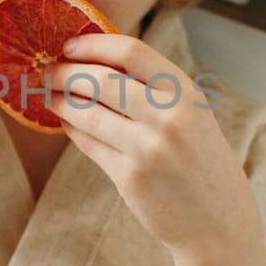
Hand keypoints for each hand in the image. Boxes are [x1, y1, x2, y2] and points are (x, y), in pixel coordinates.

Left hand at [48, 32, 260, 261]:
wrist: (220, 221)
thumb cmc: (200, 162)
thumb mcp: (192, 115)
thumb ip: (154, 89)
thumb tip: (94, 63)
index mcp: (185, 93)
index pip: (131, 52)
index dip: (93, 44)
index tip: (69, 45)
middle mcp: (169, 117)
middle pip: (100, 80)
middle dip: (64, 73)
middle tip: (45, 72)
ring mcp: (148, 149)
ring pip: (87, 114)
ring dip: (60, 101)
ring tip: (47, 96)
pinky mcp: (130, 178)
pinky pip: (89, 144)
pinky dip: (72, 130)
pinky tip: (66, 123)